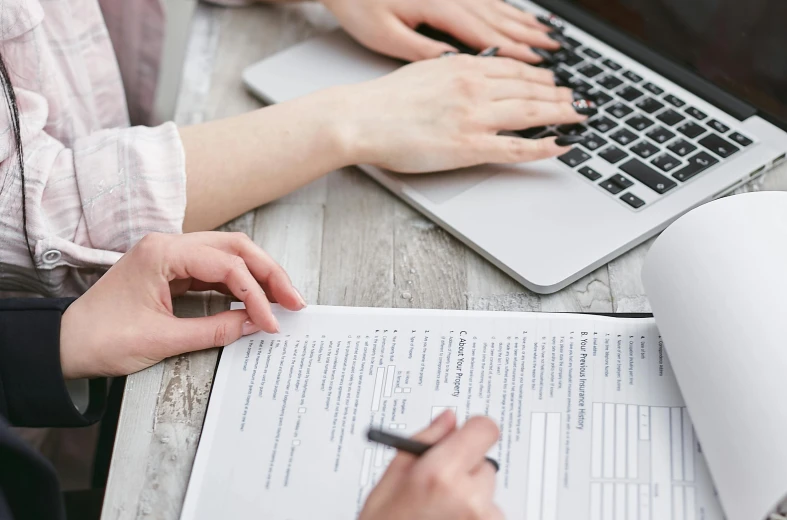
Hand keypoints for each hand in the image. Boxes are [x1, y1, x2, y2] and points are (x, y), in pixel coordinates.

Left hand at [59, 232, 305, 378]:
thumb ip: (215, 329)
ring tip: (283, 300)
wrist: (65, 345)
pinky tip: (255, 301)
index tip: (272, 321)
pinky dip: (239, 285)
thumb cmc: (101, 339)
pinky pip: (215, 271)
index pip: (227, 266)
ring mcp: (172, 256)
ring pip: (229, 256)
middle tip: (294, 300)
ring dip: (258, 277)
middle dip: (269, 273)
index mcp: (163, 252)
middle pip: (235, 248)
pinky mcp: (173, 271)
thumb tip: (255, 324)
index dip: (256, 294)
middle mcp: (170, 245)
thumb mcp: (162, 340)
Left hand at [322, 0, 558, 61]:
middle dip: (530, 38)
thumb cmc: (359, 5)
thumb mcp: (385, 36)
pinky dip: (506, 11)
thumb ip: (423, 50)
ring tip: (547, 36)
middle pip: (500, 20)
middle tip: (556, 53)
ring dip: (524, 24)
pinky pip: (486, 0)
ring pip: (497, 8)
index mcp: (440, 8)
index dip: (515, 53)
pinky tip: (517, 18)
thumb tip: (454, 64)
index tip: (539, 65)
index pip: (486, 35)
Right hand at [335, 54, 588, 172]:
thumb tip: (471, 72)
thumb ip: (454, 72)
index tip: (555, 81)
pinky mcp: (469, 146)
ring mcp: (475, 117)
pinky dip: (543, 146)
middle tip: (578, 101)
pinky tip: (560, 145)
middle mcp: (475, 88)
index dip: (541, 76)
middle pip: (530, 89)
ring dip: (560, 115)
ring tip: (578, 119)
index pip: (515, 69)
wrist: (361, 118)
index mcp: (463, 68)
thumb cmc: (384, 100)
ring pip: (530, 113)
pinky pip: (516, 147)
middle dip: (559, 95)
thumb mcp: (425, 71)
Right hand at [360, 411, 501, 519]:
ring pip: (487, 494)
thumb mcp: (389, 481)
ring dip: (471, 501)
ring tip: (439, 516)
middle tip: (438, 491)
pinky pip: (490, 517)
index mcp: (440, 473)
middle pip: (484, 464)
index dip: (473, 432)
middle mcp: (468, 497)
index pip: (484, 429)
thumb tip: (447, 420)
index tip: (465, 438)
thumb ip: (423, 442)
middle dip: (465, 472)